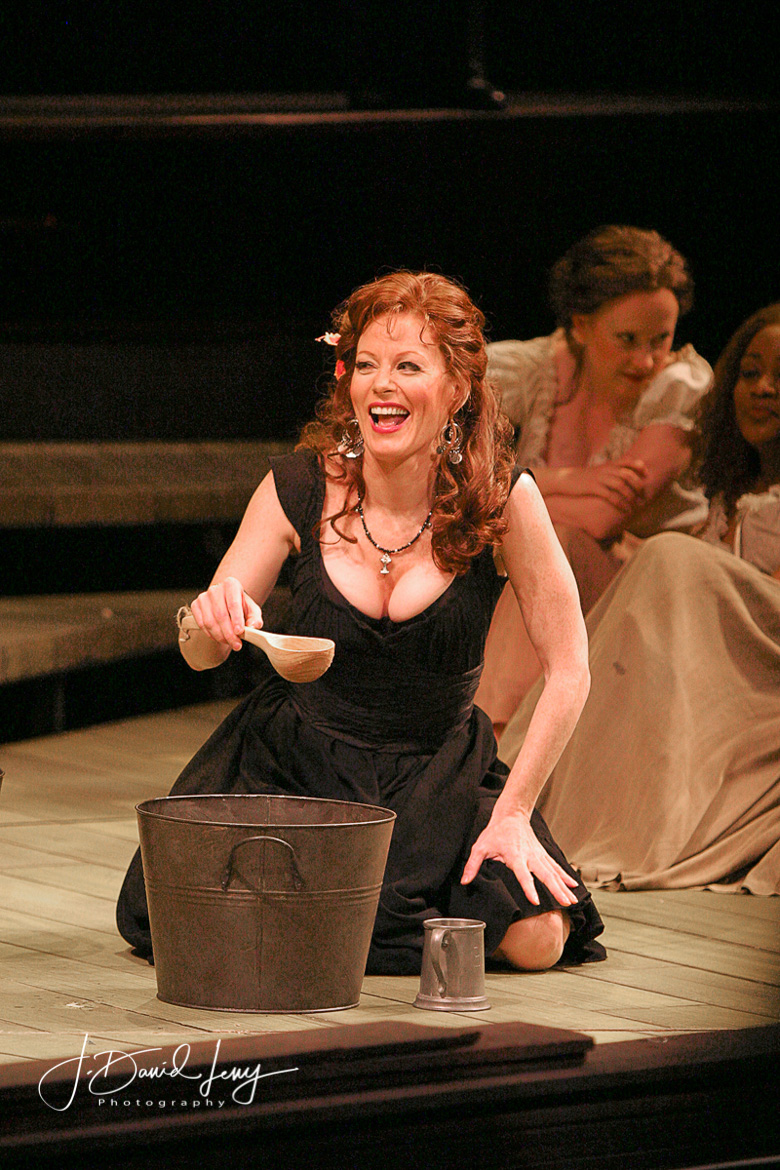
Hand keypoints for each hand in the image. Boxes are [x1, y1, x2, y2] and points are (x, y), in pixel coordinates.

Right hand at [190, 577, 262, 651]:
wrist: (226, 602)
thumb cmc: (240, 606)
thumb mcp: (252, 610)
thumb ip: (255, 618)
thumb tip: (252, 626)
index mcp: (231, 585)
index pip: (233, 604)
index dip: (236, 619)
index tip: (239, 632)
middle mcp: (216, 589)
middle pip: (221, 615)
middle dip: (229, 633)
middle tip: (236, 644)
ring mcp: (204, 597)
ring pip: (210, 621)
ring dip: (220, 636)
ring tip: (229, 643)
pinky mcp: (195, 605)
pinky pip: (201, 624)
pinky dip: (210, 634)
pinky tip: (219, 638)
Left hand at [461, 809, 578, 907]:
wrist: (511, 814)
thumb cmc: (495, 831)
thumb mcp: (480, 847)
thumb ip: (472, 865)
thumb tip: (464, 881)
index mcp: (515, 856)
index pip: (523, 875)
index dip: (528, 888)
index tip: (535, 901)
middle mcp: (530, 856)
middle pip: (545, 875)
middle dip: (556, 890)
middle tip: (565, 903)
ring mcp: (538, 855)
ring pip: (554, 872)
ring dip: (564, 887)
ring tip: (573, 900)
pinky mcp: (543, 854)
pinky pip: (556, 867)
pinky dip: (565, 876)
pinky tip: (574, 886)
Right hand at [555, 461, 647, 508]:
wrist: (564, 479)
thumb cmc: (583, 477)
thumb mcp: (598, 471)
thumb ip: (611, 472)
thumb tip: (623, 477)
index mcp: (608, 465)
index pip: (628, 461)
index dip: (639, 466)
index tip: (646, 475)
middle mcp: (605, 470)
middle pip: (627, 473)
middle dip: (638, 484)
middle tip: (643, 494)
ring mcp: (599, 479)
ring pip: (620, 484)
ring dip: (631, 495)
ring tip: (636, 504)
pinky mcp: (593, 488)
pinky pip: (610, 495)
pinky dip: (620, 503)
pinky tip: (625, 509)